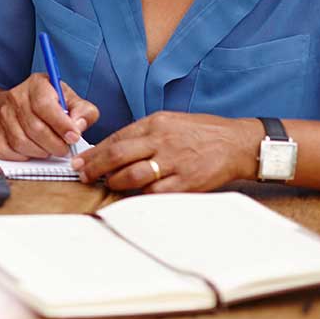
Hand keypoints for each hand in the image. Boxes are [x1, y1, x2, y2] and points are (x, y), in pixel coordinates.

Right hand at [0, 73, 97, 159]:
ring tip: (51, 149)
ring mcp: (4, 115)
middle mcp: (17, 97)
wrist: (26, 103)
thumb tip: (78, 126)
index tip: (74, 137)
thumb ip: (84, 112)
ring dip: (41, 152)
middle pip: (34, 127)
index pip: (44, 105)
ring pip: (21, 142)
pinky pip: (6, 150)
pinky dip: (23, 156)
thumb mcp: (73, 100)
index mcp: (37, 84)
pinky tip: (34, 151)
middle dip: (54, 144)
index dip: (61, 124)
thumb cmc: (53, 102)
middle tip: (65, 148)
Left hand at [72, 111, 260, 191]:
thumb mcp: (169, 122)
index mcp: (155, 123)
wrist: (237, 143)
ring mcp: (174, 161)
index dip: (94, 152)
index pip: (116, 138)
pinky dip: (141, 196)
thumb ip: (143, 133)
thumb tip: (113, 148)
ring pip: (133, 175)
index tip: (81, 161)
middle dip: (95, 168)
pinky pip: (155, 192)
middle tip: (84, 175)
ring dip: (115, 182)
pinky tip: (135, 195)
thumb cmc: (202, 133)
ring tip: (108, 184)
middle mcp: (162, 140)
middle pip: (117, 155)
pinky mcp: (187, 182)